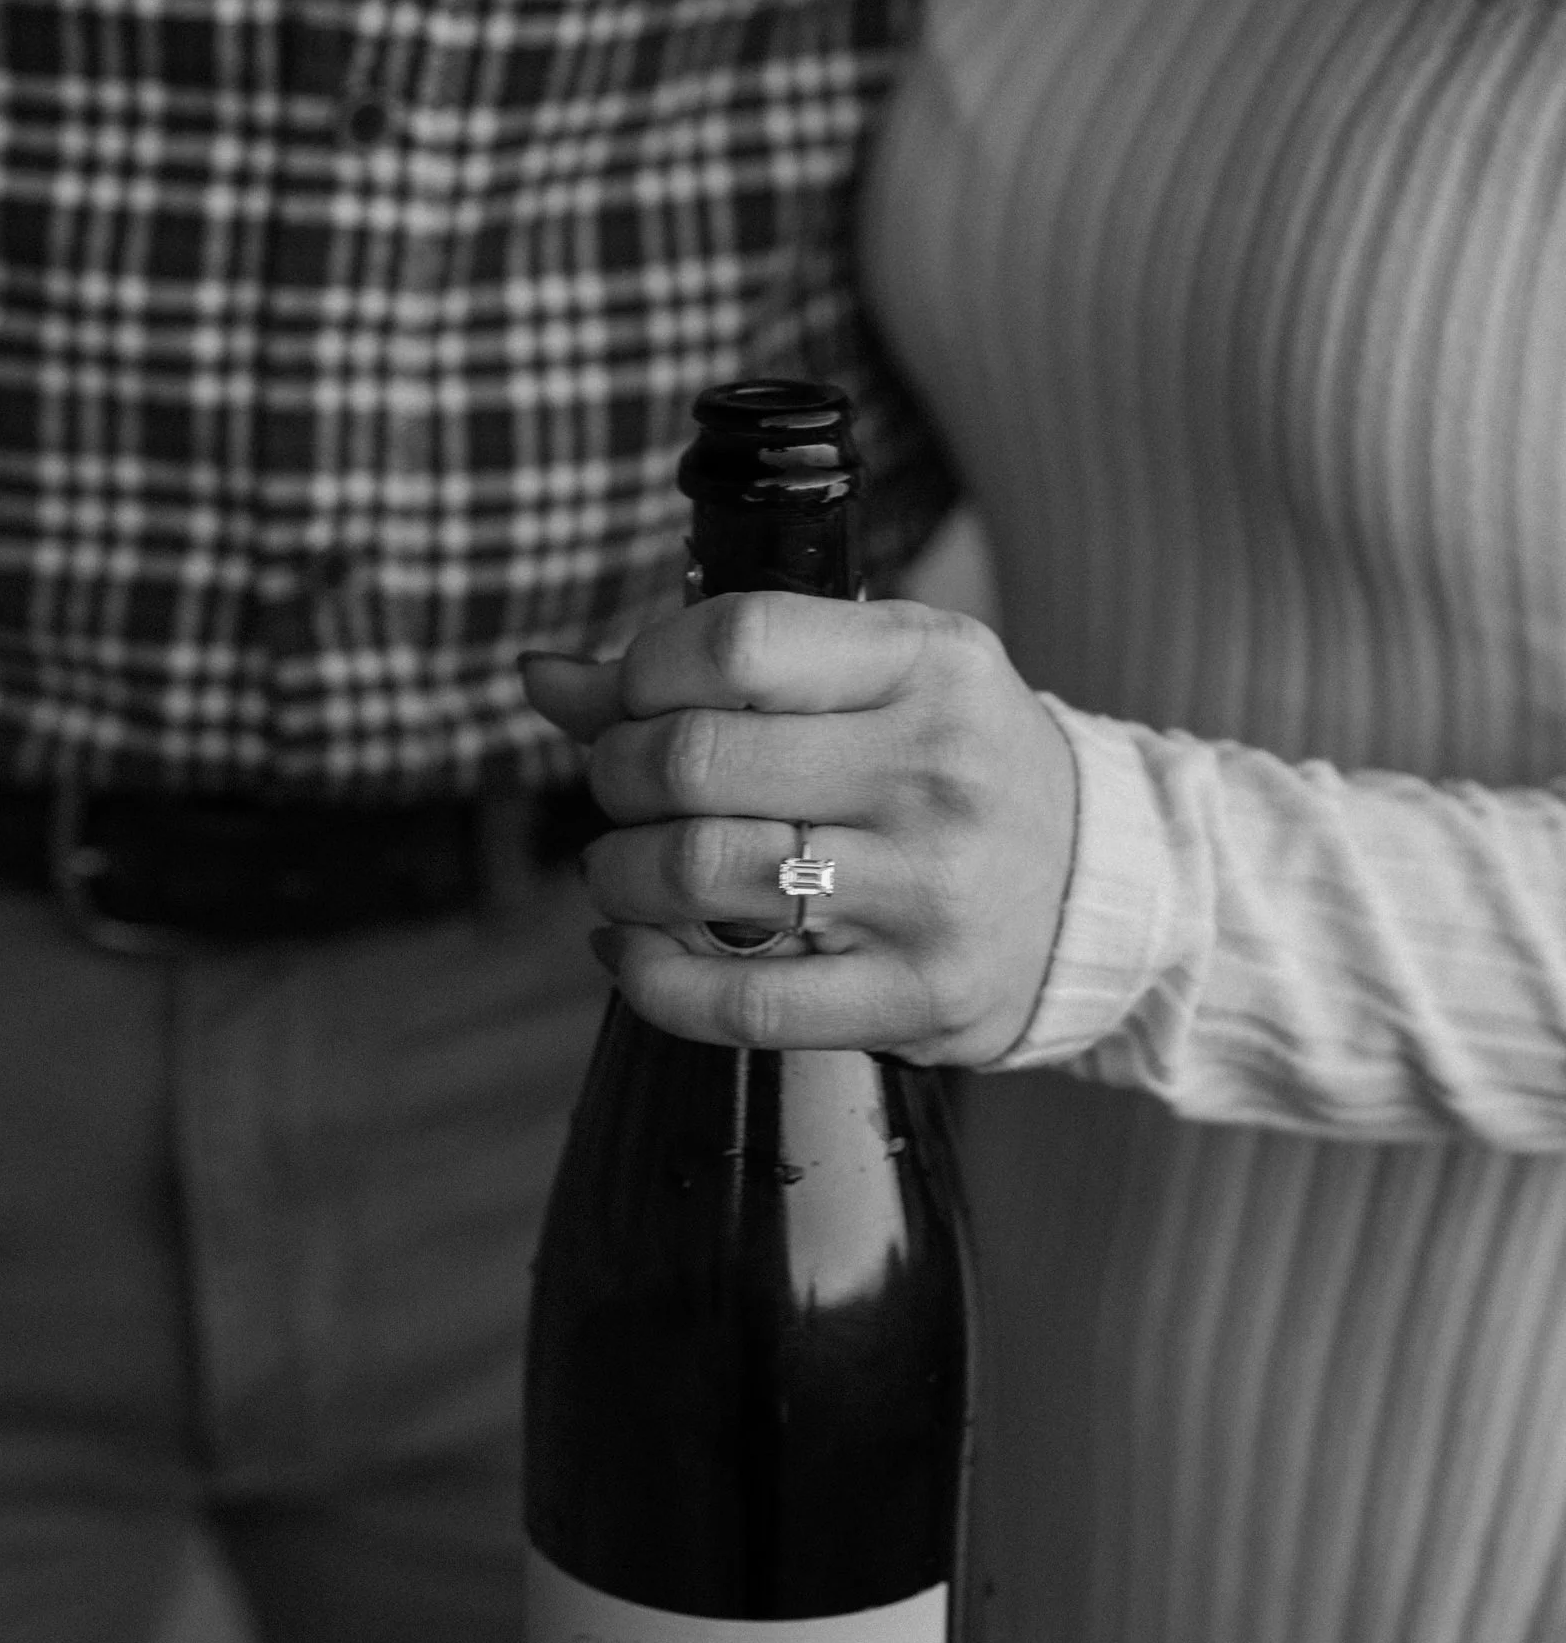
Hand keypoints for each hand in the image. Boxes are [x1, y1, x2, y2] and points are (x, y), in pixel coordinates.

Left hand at [521, 592, 1076, 1064]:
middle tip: (623, 794)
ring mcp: (929, 891)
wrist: (1098, 889)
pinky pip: (738, 999)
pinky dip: (649, 977)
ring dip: (619, 875)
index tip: (634, 703)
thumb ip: (715, 670)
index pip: (733, 643)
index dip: (643, 673)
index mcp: (930, 663)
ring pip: (699, 872)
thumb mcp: (874, 678)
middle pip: (693, 760)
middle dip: (616, 776)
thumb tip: (543, 678)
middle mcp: (936, 770)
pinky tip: (632, 951)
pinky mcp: (916, 996)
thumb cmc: (953, 764)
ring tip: (628, 872)